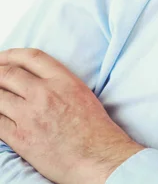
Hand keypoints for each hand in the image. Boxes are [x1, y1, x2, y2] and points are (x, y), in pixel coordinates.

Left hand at [0, 48, 144, 183]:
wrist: (96, 156)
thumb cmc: (94, 128)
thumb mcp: (82, 93)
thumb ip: (58, 82)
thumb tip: (36, 79)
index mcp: (64, 80)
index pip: (31, 57)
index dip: (11, 54)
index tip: (3, 58)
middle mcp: (45, 93)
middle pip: (8, 74)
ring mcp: (30, 115)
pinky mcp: (19, 137)